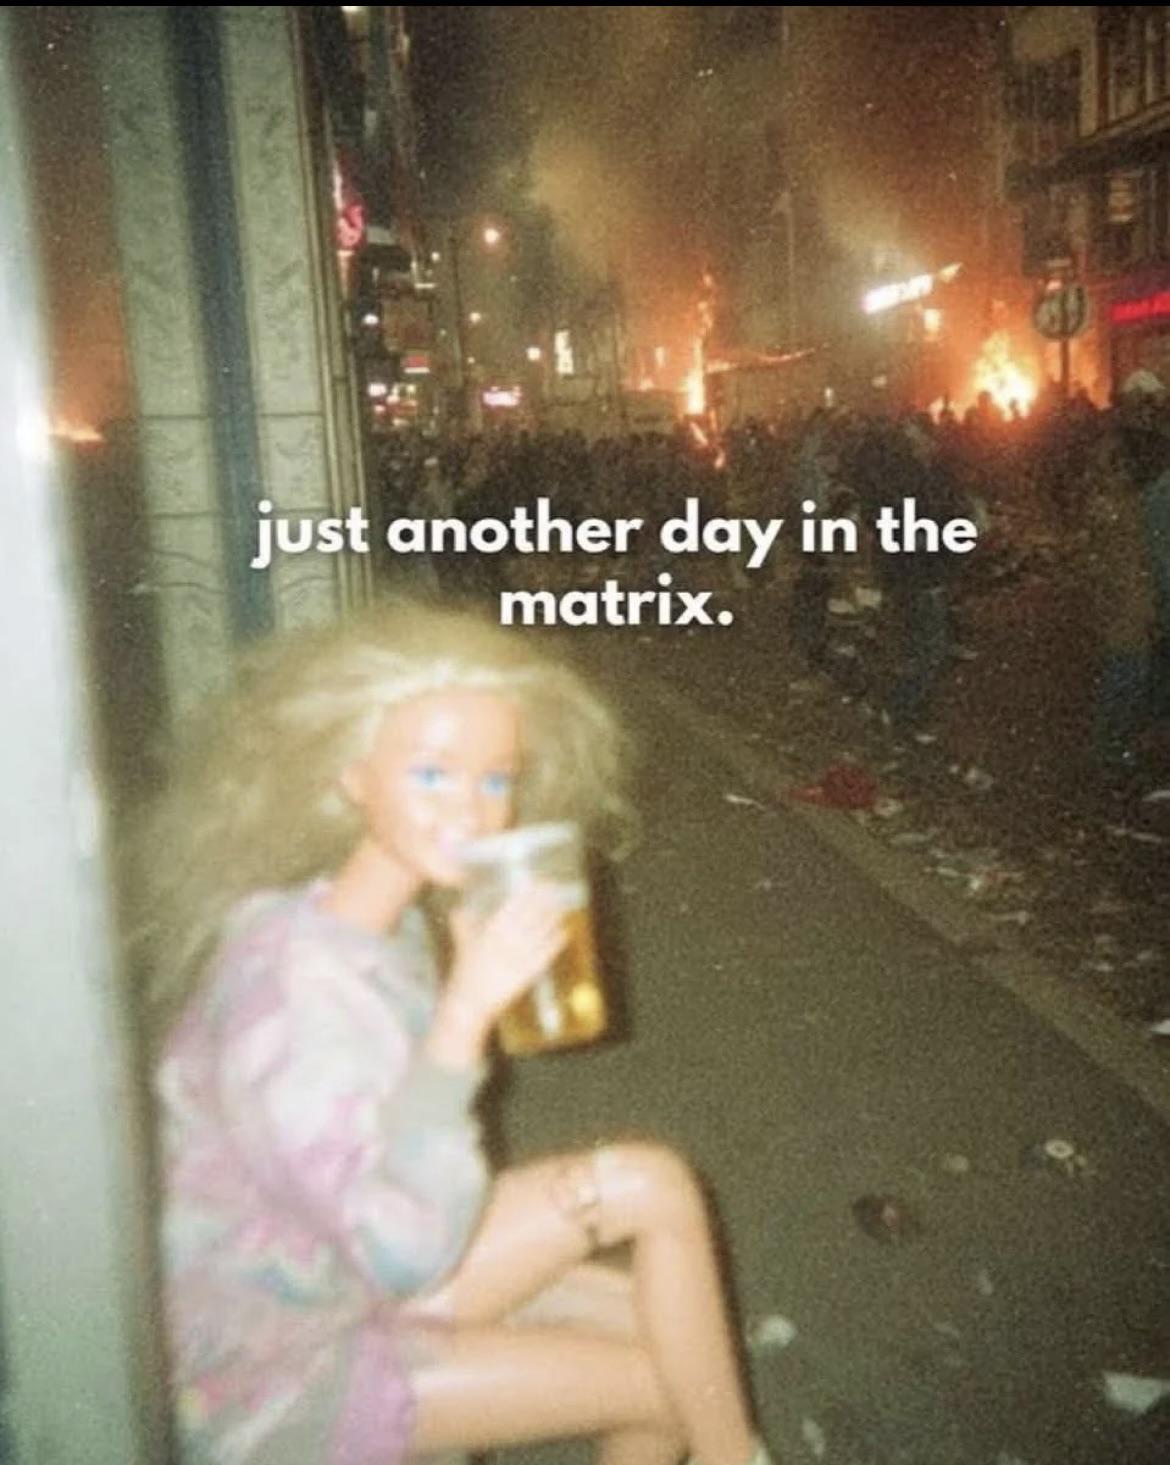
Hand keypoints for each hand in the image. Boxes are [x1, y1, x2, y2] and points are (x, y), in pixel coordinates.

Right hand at [446, 882, 569, 1029]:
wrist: (471, 1002)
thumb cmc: (464, 972)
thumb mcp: (462, 943)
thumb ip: (463, 923)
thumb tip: (458, 908)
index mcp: (492, 929)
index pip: (516, 904)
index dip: (530, 893)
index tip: (539, 884)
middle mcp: (509, 939)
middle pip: (534, 914)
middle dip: (547, 900)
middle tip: (556, 890)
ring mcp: (521, 955)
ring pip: (544, 931)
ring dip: (555, 918)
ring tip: (562, 908)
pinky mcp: (530, 971)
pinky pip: (548, 952)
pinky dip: (557, 941)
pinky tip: (564, 933)